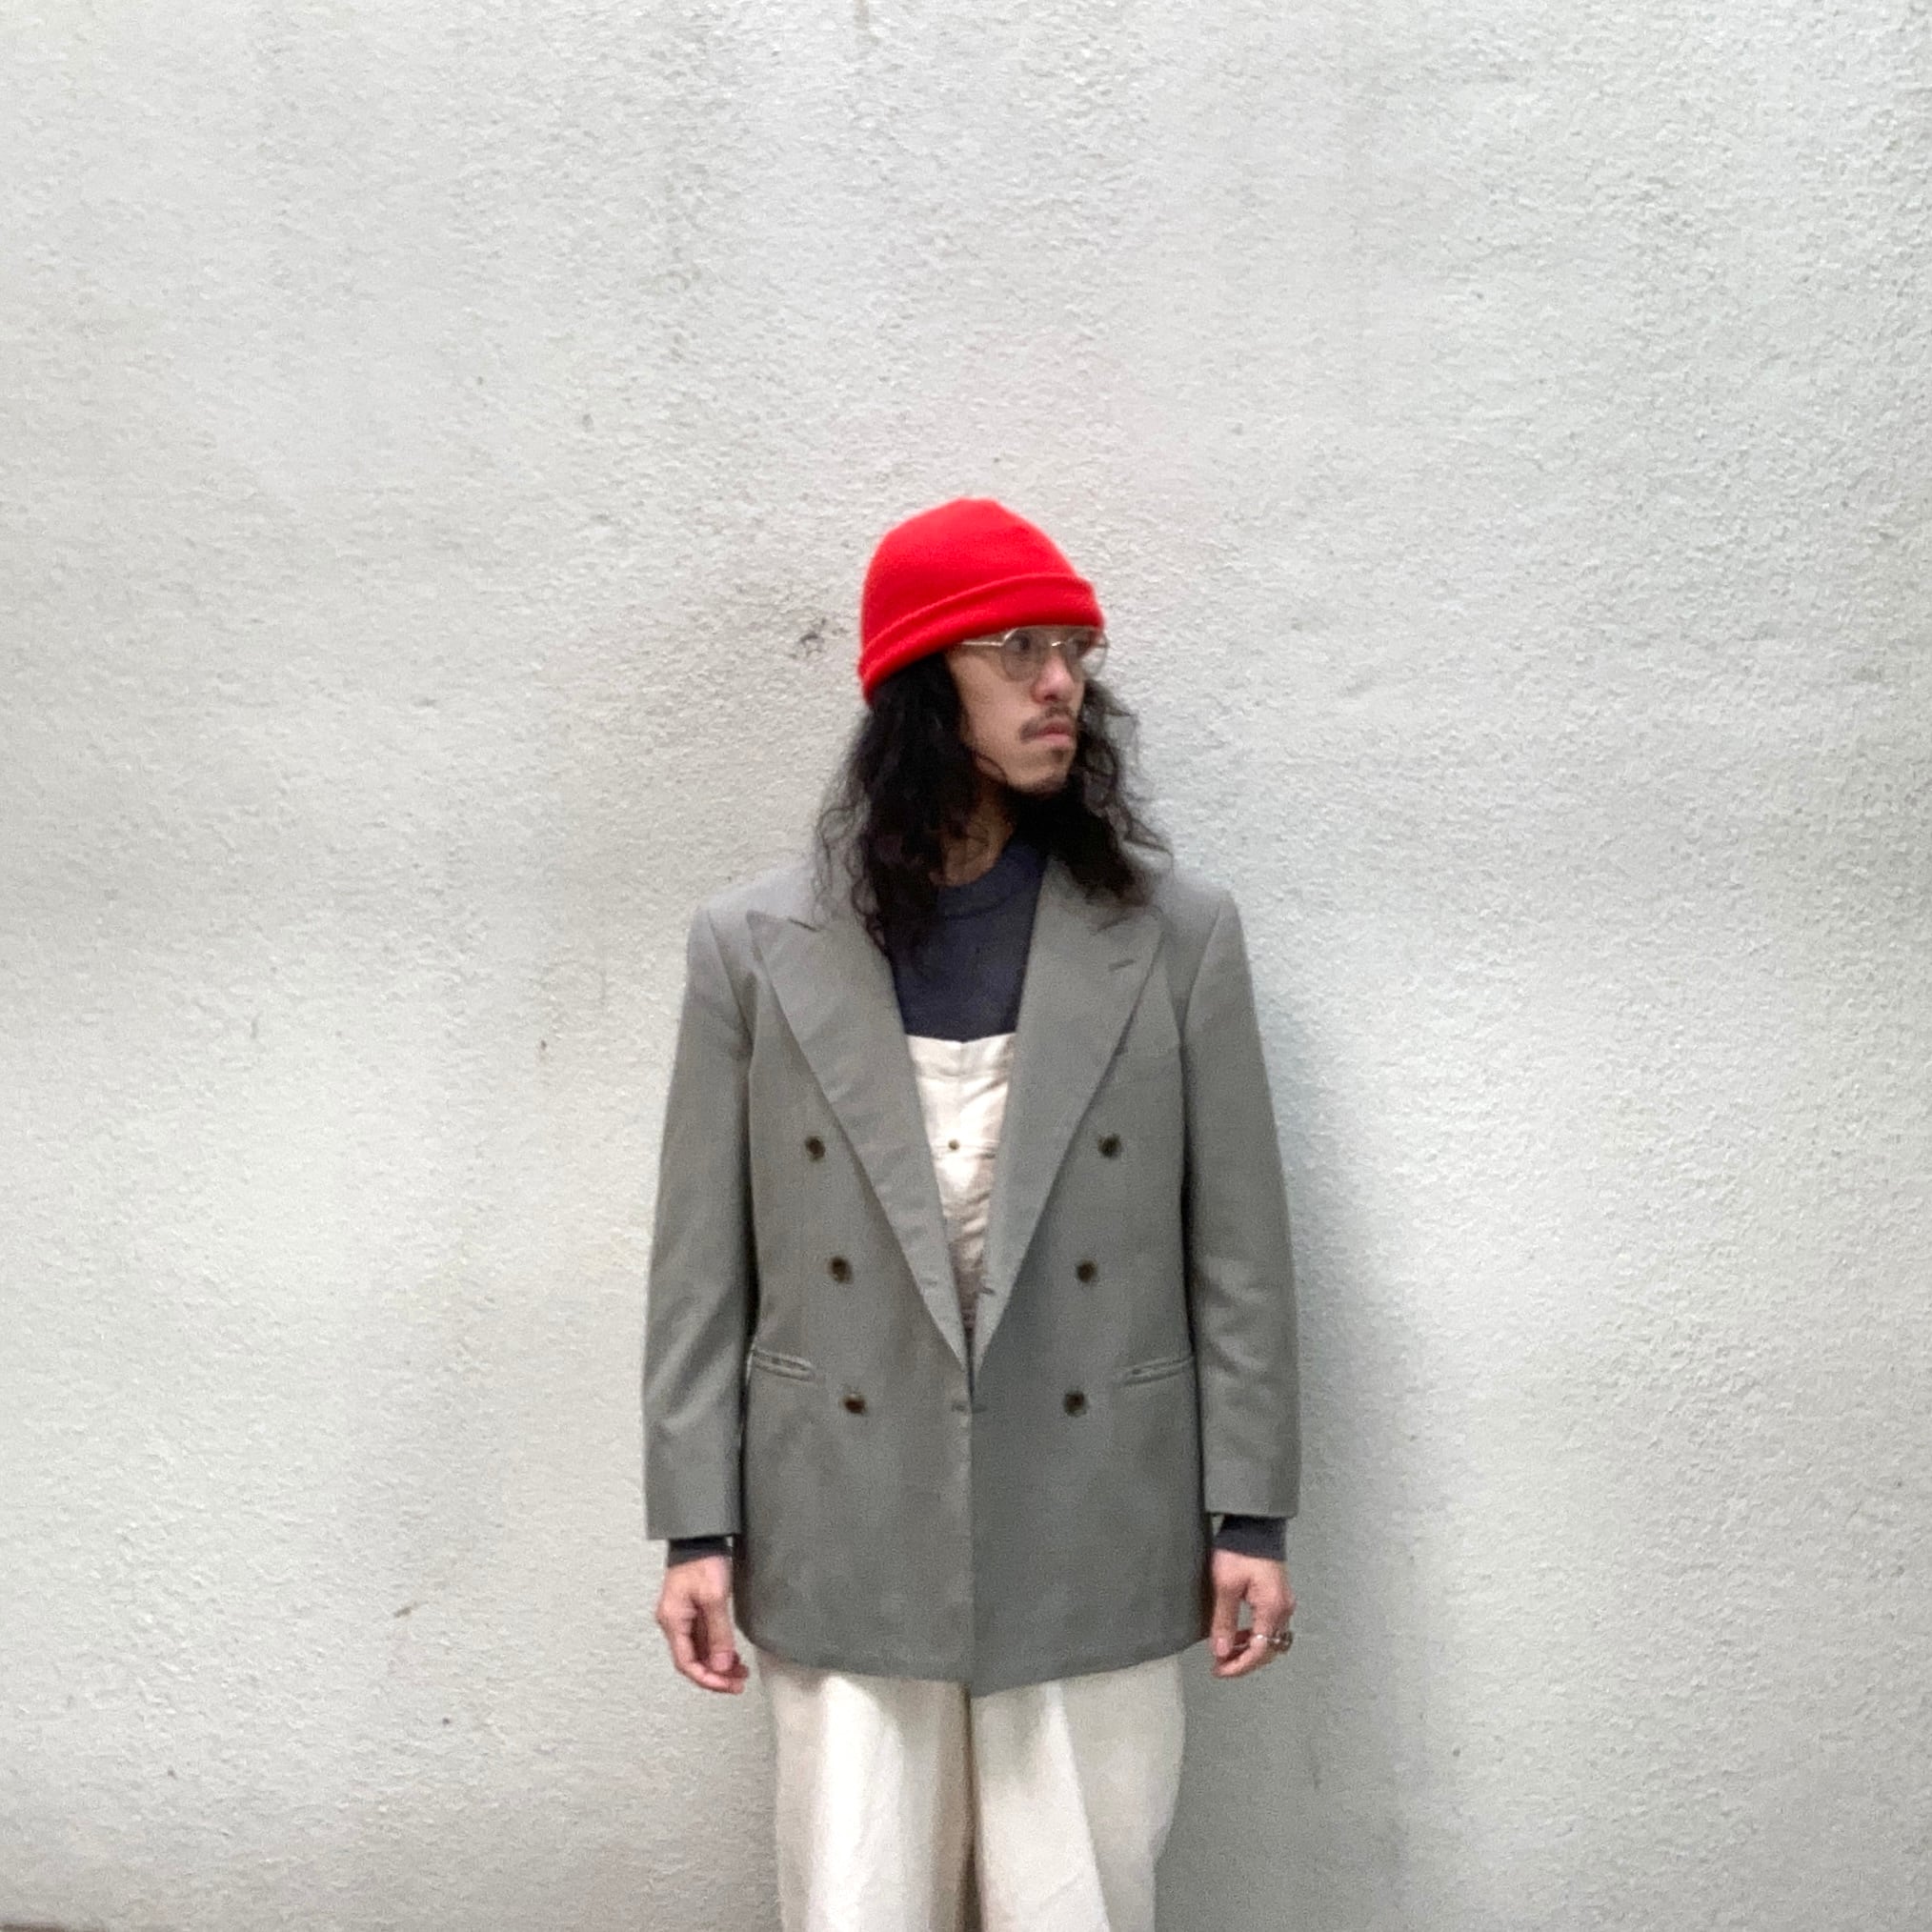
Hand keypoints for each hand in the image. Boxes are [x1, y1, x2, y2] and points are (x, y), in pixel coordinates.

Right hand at [656, 1551, 748, 1693]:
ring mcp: (682, 1617)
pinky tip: (732, 1656)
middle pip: (692, 1661)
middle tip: (738, 1683)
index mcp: (673, 1621)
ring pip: (698, 1652)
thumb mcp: (714, 1598)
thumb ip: (718, 1634)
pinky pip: (702, 1640)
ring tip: (740, 1673)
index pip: (686, 1663)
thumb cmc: (702, 1561)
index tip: (728, 1685)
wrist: (699, 1536)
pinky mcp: (692, 1611)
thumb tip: (721, 1666)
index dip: (707, 1679)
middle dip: (715, 1675)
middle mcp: (674, 1623)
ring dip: (718, 1665)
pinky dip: (717, 1651)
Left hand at [1207, 1550, 1295, 1679]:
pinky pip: (1269, 1626)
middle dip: (1244, 1661)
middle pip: (1268, 1649)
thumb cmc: (1239, 1551)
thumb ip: (1224, 1621)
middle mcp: (1283, 1609)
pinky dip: (1254, 1635)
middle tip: (1220, 1665)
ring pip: (1269, 1639)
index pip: (1260, 1650)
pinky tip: (1238, 1634)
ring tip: (1225, 1651)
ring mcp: (1283, 1603)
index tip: (1219, 1670)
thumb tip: (1221, 1651)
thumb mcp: (1226, 1586)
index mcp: (1272, 1608)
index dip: (1239, 1665)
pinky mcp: (1278, 1596)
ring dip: (1249, 1649)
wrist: (1254, 1524)